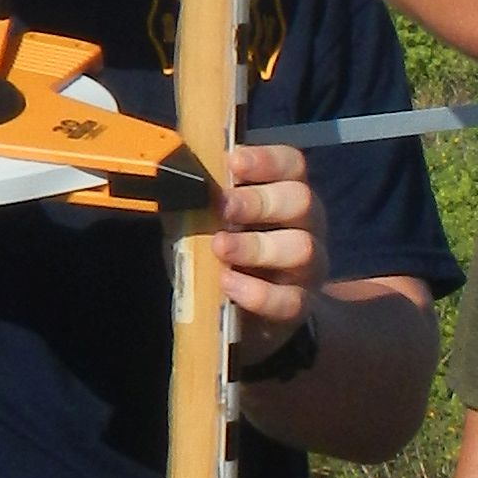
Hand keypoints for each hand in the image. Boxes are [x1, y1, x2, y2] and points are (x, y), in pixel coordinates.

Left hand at [215, 139, 323, 333]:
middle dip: (259, 201)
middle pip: (301, 200)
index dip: (266, 160)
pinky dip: (257, 292)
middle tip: (223, 206)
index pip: (291, 165)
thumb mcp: (208, 224)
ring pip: (301, 248)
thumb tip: (169, 184)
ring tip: (221, 247)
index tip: (233, 162)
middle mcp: (306, 225)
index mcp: (285, 195)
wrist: (248, 318)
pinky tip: (228, 283)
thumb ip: (199, 204)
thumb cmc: (226, 257)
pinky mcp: (301, 306)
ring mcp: (308, 268)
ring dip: (256, 246)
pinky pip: (288, 300)